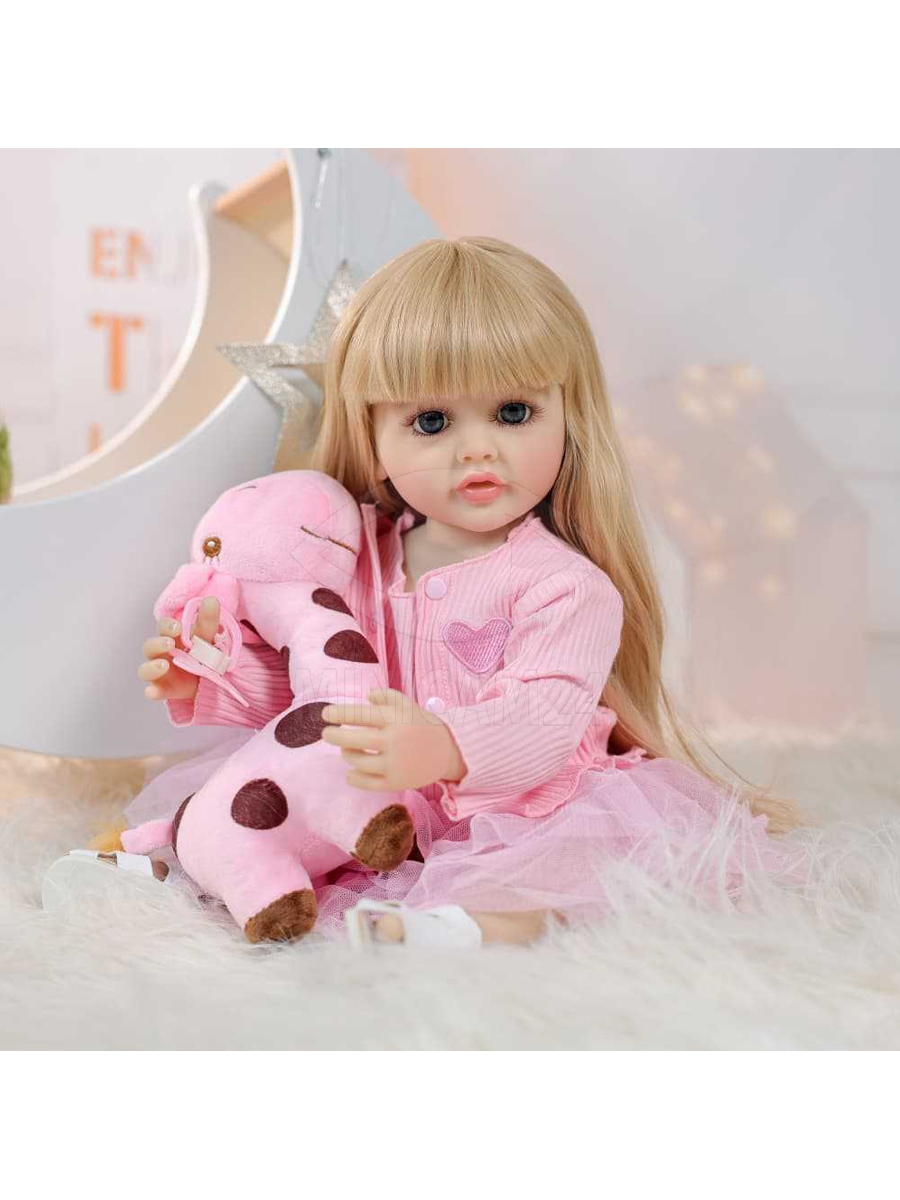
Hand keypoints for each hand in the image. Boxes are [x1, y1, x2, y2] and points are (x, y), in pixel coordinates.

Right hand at [138, 596, 220, 702]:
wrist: (213, 676)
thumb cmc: (203, 651)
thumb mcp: (208, 636)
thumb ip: (208, 620)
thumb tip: (210, 600)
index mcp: (171, 636)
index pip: (163, 627)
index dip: (167, 626)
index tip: (177, 627)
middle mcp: (161, 653)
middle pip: (149, 646)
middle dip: (158, 644)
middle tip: (170, 643)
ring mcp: (161, 673)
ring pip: (145, 669)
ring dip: (151, 667)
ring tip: (163, 665)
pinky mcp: (164, 689)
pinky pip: (154, 691)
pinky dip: (152, 691)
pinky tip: (152, 692)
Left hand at [321, 687, 466, 791]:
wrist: (448, 751)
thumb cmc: (421, 725)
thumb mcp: (408, 705)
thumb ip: (386, 696)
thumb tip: (366, 695)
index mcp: (395, 719)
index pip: (360, 714)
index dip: (339, 713)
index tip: (325, 714)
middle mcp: (394, 741)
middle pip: (353, 740)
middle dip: (334, 736)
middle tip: (327, 734)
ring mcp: (395, 764)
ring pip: (357, 761)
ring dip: (346, 754)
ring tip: (346, 750)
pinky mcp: (396, 782)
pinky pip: (366, 783)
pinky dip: (353, 778)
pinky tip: (350, 772)